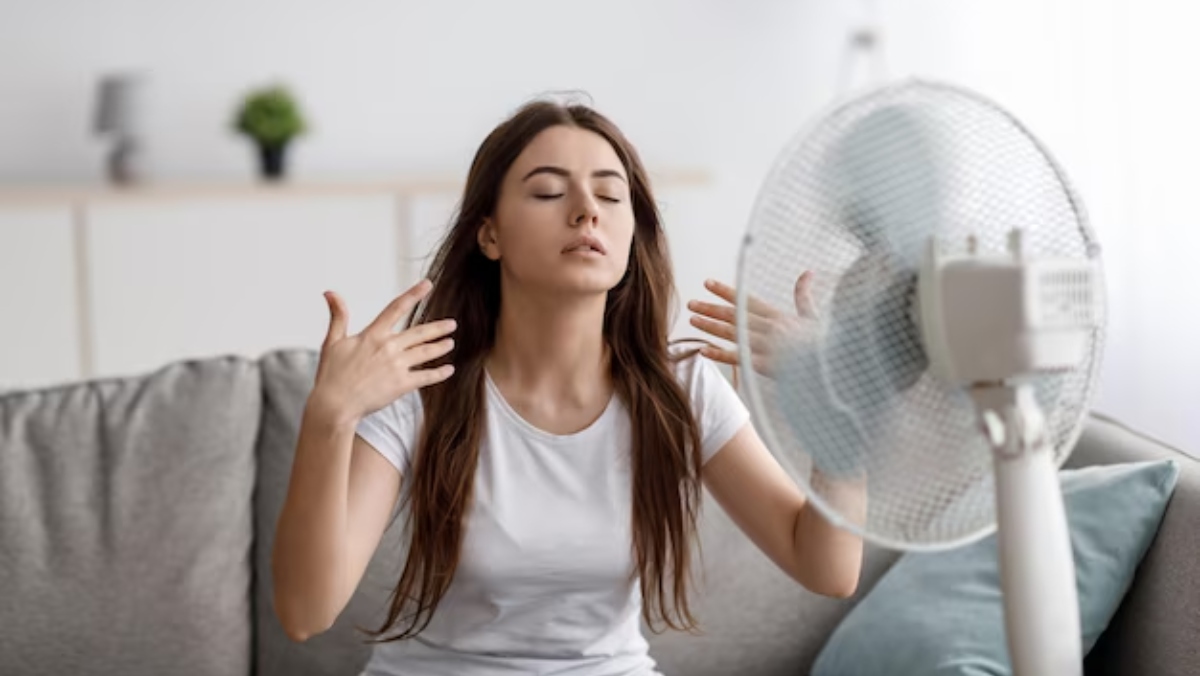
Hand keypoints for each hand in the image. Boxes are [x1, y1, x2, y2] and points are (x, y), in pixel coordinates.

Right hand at [308, 279, 456, 424]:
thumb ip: (338, 316)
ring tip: (451, 343)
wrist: (335, 405)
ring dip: (441, 347)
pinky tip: (449, 370)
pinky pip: (426, 376)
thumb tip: (329, 292)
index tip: (428, 284)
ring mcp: (397, 366)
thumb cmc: (331, 375)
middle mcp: (388, 347)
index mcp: (373, 335)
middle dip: (438, 328)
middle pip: (420, 332)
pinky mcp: (402, 385)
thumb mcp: (332, 341)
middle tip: (452, 324)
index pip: (396, 308)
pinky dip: (439, 373)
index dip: (414, 294)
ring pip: (426, 352)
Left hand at [687, 271, 818, 377]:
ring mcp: (766, 346)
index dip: (726, 291)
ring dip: (710, 326)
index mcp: (779, 315)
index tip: (708, 284)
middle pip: (733, 314)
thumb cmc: (826, 343)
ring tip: (692, 320)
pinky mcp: (765, 365)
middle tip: (691, 303)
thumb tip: (807, 272)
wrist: (834, 366)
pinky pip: (737, 357)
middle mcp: (770, 327)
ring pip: (732, 333)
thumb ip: (804, 295)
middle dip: (710, 308)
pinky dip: (719, 353)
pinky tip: (703, 349)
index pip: (746, 300)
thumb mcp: (814, 316)